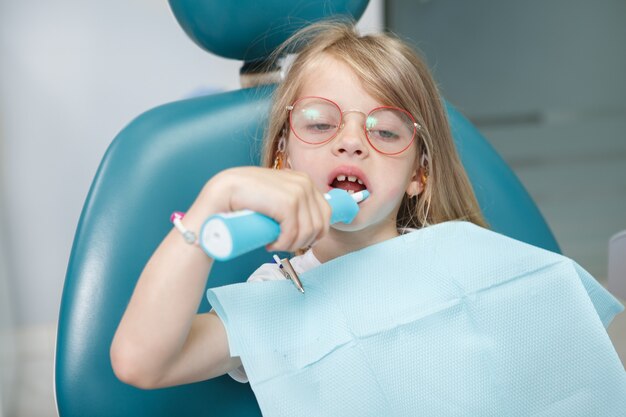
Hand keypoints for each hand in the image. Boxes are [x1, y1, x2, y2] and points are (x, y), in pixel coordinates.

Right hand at [197, 167, 330, 252]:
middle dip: (302, 242)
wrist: (221, 192)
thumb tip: (310, 228)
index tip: (294, 241)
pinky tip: (271, 244)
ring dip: (291, 245)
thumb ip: (292, 204)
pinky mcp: (288, 202)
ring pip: (308, 232)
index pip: (325, 213)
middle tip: (281, 244)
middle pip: (320, 225)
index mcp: (304, 181)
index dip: (313, 233)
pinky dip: (283, 244)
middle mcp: (304, 183)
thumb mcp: (276, 197)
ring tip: (274, 244)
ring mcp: (298, 191)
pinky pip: (295, 233)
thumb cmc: (245, 198)